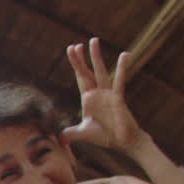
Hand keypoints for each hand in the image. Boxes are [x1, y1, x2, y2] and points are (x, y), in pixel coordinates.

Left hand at [61, 38, 147, 154]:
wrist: (122, 142)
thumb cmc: (105, 136)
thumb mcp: (83, 133)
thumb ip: (70, 134)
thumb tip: (58, 140)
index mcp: (89, 99)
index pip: (80, 79)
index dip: (76, 66)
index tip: (72, 51)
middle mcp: (97, 93)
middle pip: (87, 72)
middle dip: (81, 59)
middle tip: (76, 45)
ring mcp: (107, 94)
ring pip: (100, 71)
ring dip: (96, 56)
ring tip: (93, 40)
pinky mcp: (117, 98)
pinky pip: (119, 81)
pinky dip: (122, 68)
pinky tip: (124, 55)